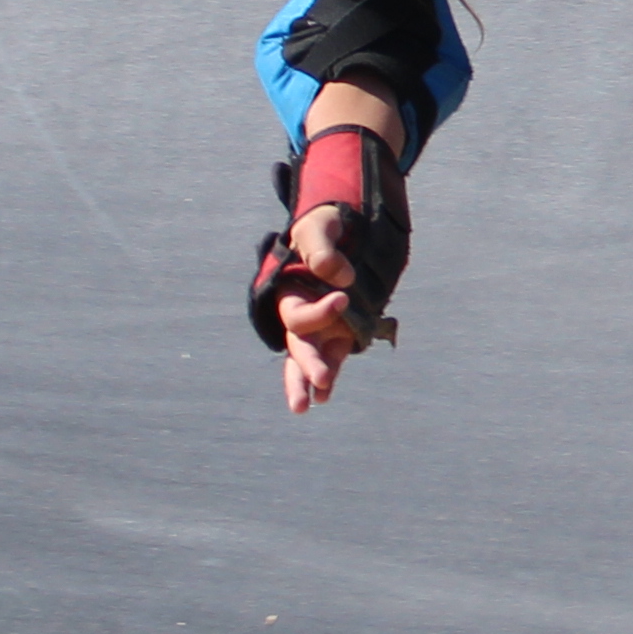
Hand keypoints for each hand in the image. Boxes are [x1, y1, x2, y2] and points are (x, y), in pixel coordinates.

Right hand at [273, 204, 368, 411]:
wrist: (344, 230)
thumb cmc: (326, 226)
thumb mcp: (320, 227)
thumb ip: (322, 248)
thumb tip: (340, 277)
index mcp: (288, 294)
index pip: (299, 314)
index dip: (320, 311)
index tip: (344, 296)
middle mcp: (300, 315)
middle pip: (297, 345)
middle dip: (307, 365)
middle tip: (320, 379)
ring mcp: (320, 327)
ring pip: (306, 361)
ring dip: (308, 382)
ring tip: (307, 406)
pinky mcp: (340, 332)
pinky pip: (331, 358)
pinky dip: (328, 377)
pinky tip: (324, 397)